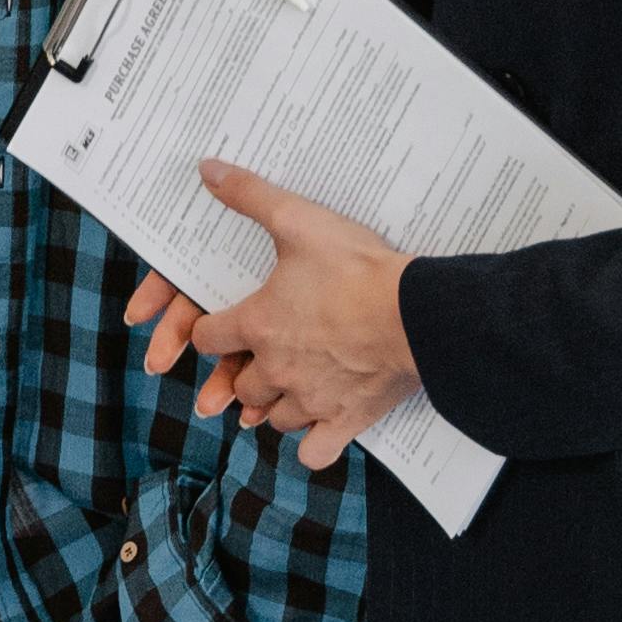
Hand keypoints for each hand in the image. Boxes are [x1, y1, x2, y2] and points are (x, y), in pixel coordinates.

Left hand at [127, 167, 416, 471]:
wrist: (414, 313)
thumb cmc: (356, 268)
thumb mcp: (299, 221)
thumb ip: (251, 196)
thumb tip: (208, 169)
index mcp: (257, 325)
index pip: (208, 337)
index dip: (210, 329)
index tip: (222, 324)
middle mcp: (275, 370)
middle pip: (239, 385)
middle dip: (244, 372)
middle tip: (264, 355)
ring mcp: (310, 400)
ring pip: (273, 417)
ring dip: (275, 405)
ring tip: (291, 386)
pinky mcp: (344, 420)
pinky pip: (314, 452)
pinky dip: (311, 444)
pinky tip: (319, 426)